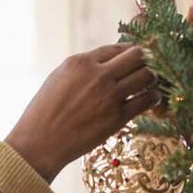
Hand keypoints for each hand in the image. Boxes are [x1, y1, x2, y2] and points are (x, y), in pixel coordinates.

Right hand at [3, 43, 159, 182]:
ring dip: (152, 77)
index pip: (117, 47)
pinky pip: (147, 100)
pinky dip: (154, 97)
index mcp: (80, 62)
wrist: (39, 144)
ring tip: (150, 84)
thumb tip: (106, 62)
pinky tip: (152, 99)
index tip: (134, 59)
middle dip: (145, 60)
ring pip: (147, 75)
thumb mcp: (58, 78)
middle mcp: (97, 75)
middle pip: (138, 55)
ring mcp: (109, 96)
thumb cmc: (43, 113)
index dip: (129, 52)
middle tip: (146, 68)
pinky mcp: (117, 117)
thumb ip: (82, 67)